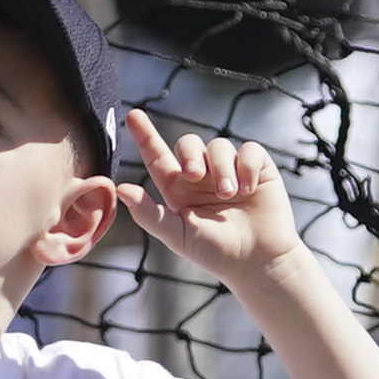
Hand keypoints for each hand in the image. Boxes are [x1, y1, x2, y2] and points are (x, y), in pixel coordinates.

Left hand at [111, 107, 301, 278]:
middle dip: (189, 154)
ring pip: (219, 145)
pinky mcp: (257, 169)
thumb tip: (120, 188)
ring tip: (229, 194)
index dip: (145, 136)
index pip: (158, 157)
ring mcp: (230, 171)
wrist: (258, 262)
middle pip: (188, 144)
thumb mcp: (178, 235)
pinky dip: (246, 166)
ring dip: (222, 168)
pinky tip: (248, 190)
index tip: (133, 115)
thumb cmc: (216, 253)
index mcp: (179, 190)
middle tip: (195, 176)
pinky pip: (249, 150)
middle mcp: (203, 176)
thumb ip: (149, 213)